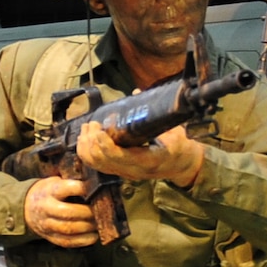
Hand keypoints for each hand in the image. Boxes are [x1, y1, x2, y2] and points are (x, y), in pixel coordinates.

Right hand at [25, 177, 98, 246]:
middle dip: (88, 213)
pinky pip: (67, 242)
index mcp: (49, 191)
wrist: (26, 207)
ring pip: (69, 229)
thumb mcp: (56, 181)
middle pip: (68, 212)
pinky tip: (94, 236)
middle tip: (102, 211)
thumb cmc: (49, 192)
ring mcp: (46, 224)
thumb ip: (72, 182)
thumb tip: (96, 181)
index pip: (65, 188)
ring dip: (88, 227)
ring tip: (99, 223)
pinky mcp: (50, 237)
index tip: (97, 188)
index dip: (82, 188)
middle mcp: (46, 208)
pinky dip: (83, 240)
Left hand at [77, 122, 205, 187]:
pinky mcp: (119, 171)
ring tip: (87, 129)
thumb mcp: (174, 131)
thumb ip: (155, 114)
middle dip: (92, 141)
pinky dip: (86, 153)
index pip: (120, 157)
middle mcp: (133, 170)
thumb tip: (136, 93)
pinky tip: (85, 139)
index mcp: (148, 161)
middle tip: (92, 124)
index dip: (105, 144)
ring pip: (96, 164)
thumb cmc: (178, 146)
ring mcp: (125, 173)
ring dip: (87, 146)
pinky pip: (96, 165)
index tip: (99, 128)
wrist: (180, 165)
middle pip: (102, 160)